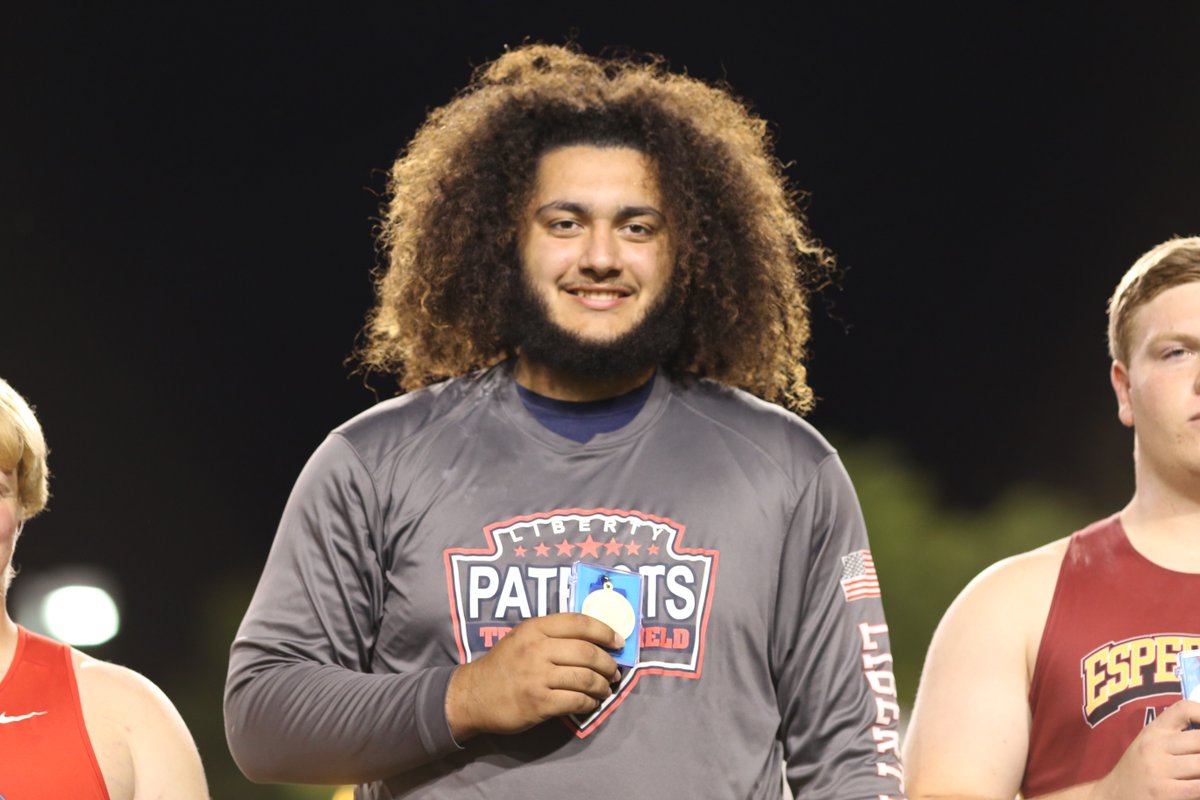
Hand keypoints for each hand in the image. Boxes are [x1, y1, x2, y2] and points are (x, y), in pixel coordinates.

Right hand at [444, 613, 622, 740]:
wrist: (473, 695)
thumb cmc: (503, 665)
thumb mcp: (522, 637)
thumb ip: (552, 634)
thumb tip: (594, 640)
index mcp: (535, 628)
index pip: (579, 623)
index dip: (605, 631)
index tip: (619, 641)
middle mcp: (537, 648)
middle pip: (588, 652)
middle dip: (608, 663)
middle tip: (614, 671)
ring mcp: (537, 676)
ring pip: (585, 678)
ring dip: (602, 686)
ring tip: (605, 689)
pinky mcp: (538, 702)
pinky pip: (576, 701)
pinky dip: (589, 703)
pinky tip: (591, 703)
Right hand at [1089, 700, 1199, 799]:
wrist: (1114, 796)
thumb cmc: (1138, 771)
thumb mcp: (1150, 746)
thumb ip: (1175, 738)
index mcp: (1153, 731)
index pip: (1183, 709)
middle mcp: (1154, 745)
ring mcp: (1158, 769)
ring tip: (1199, 773)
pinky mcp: (1164, 792)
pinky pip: (1199, 788)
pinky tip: (1198, 789)